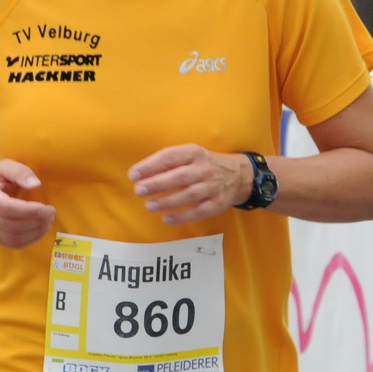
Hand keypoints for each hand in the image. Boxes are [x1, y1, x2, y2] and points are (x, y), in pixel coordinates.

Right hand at [0, 159, 55, 247]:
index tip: (47, 208)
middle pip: (12, 225)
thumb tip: (36, 185)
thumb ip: (20, 172)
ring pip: (13, 238)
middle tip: (51, 214)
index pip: (7, 208)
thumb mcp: (5, 166)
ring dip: (35, 232)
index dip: (29, 211)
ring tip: (47, 222)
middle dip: (36, 222)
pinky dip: (29, 240)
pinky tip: (39, 230)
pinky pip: (12, 244)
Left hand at [128, 145, 250, 225]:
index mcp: (194, 153)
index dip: (150, 165)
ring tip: (149, 205)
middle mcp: (204, 169)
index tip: (134, 174)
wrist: (238, 174)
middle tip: (139, 190)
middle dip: (157, 184)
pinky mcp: (217, 203)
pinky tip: (166, 218)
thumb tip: (140, 174)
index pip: (170, 157)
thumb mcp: (189, 155)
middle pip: (179, 177)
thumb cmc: (203, 164)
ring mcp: (212, 186)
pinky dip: (183, 216)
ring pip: (189, 195)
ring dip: (168, 201)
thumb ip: (168, 162)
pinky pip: (199, 211)